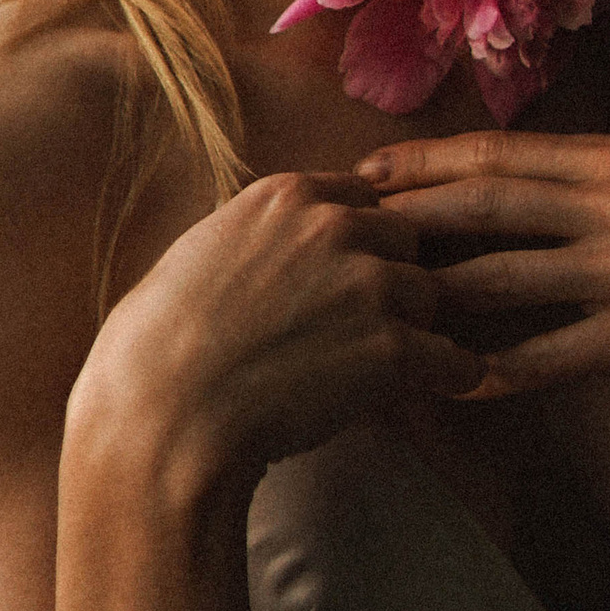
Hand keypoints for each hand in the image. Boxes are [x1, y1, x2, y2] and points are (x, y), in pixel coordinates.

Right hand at [71, 170, 486, 499]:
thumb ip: (258, 236)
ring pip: (431, 295)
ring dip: (417, 327)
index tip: (350, 271)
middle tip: (369, 322)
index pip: (360, 195)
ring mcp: (368, 285)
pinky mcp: (391, 349)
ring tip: (390, 364)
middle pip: (405, 238)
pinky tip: (437, 390)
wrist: (163, 415)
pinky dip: (450, 377)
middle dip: (393, 276)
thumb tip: (280, 248)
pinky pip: (453, 359)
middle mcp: (335, 227)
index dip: (359, 238)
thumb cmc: (156, 348)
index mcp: (285, 196)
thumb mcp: (201, 253)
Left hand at [355, 114, 609, 424]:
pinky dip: (498, 369)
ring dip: (433, 294)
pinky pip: (553, 354)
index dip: (426, 163)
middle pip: (484, 207)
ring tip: (370, 304)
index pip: (503, 155)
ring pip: (504, 280)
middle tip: (338, 228)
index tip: (368, 169)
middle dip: (404, 217)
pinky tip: (449, 381)